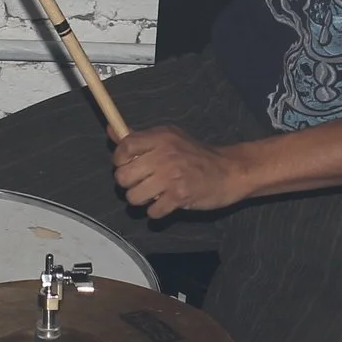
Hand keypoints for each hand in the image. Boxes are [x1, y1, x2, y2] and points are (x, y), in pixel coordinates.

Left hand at [112, 127, 249, 218]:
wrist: (229, 171)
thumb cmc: (197, 156)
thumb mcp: (170, 138)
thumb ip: (141, 138)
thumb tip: (112, 130)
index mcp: (161, 137)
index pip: (124, 147)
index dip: (119, 161)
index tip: (126, 166)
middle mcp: (165, 154)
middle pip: (123, 176)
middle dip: (128, 185)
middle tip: (140, 184)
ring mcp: (172, 176)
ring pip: (134, 197)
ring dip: (141, 200)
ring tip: (154, 195)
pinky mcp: (180, 195)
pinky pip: (153, 211)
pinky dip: (157, 212)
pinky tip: (166, 204)